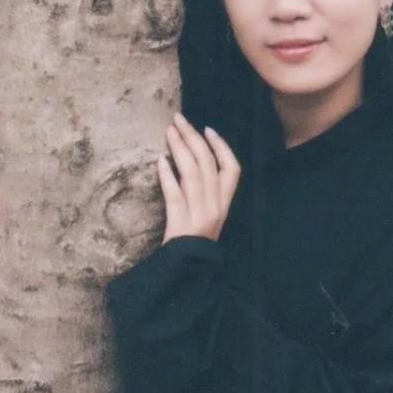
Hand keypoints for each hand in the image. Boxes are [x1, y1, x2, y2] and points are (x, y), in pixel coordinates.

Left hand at [157, 112, 240, 244]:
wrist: (187, 273)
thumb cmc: (195, 243)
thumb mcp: (208, 217)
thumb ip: (205, 192)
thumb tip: (188, 160)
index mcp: (225, 204)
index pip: (232, 169)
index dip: (222, 147)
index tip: (208, 129)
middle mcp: (216, 206)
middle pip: (208, 164)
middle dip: (193, 138)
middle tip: (179, 120)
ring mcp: (199, 214)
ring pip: (192, 174)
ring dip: (179, 149)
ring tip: (168, 132)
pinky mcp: (181, 223)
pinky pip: (174, 194)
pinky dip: (167, 175)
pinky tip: (160, 161)